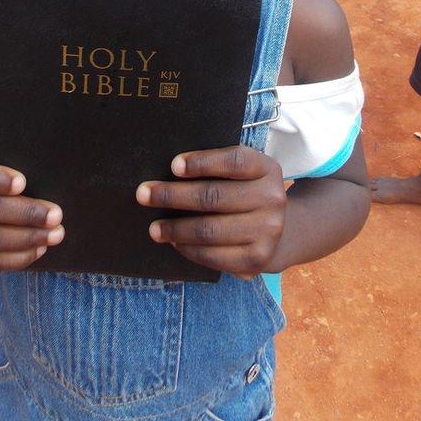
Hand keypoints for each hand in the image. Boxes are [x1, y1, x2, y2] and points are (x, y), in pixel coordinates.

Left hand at [136, 145, 285, 277]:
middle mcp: (273, 198)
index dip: (202, 162)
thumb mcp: (241, 173)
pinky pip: (215, 256)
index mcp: (266, 168)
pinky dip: (189, 249)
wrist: (277, 229)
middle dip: (173, 195)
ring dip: (175, 229)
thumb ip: (214, 168)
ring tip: (154, 228)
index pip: (233, 161)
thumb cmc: (244, 192)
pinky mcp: (258, 259)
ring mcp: (268, 231)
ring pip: (210, 229)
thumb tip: (171, 173)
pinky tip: (174, 242)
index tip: (173, 165)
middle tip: (144, 194)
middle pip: (214, 196)